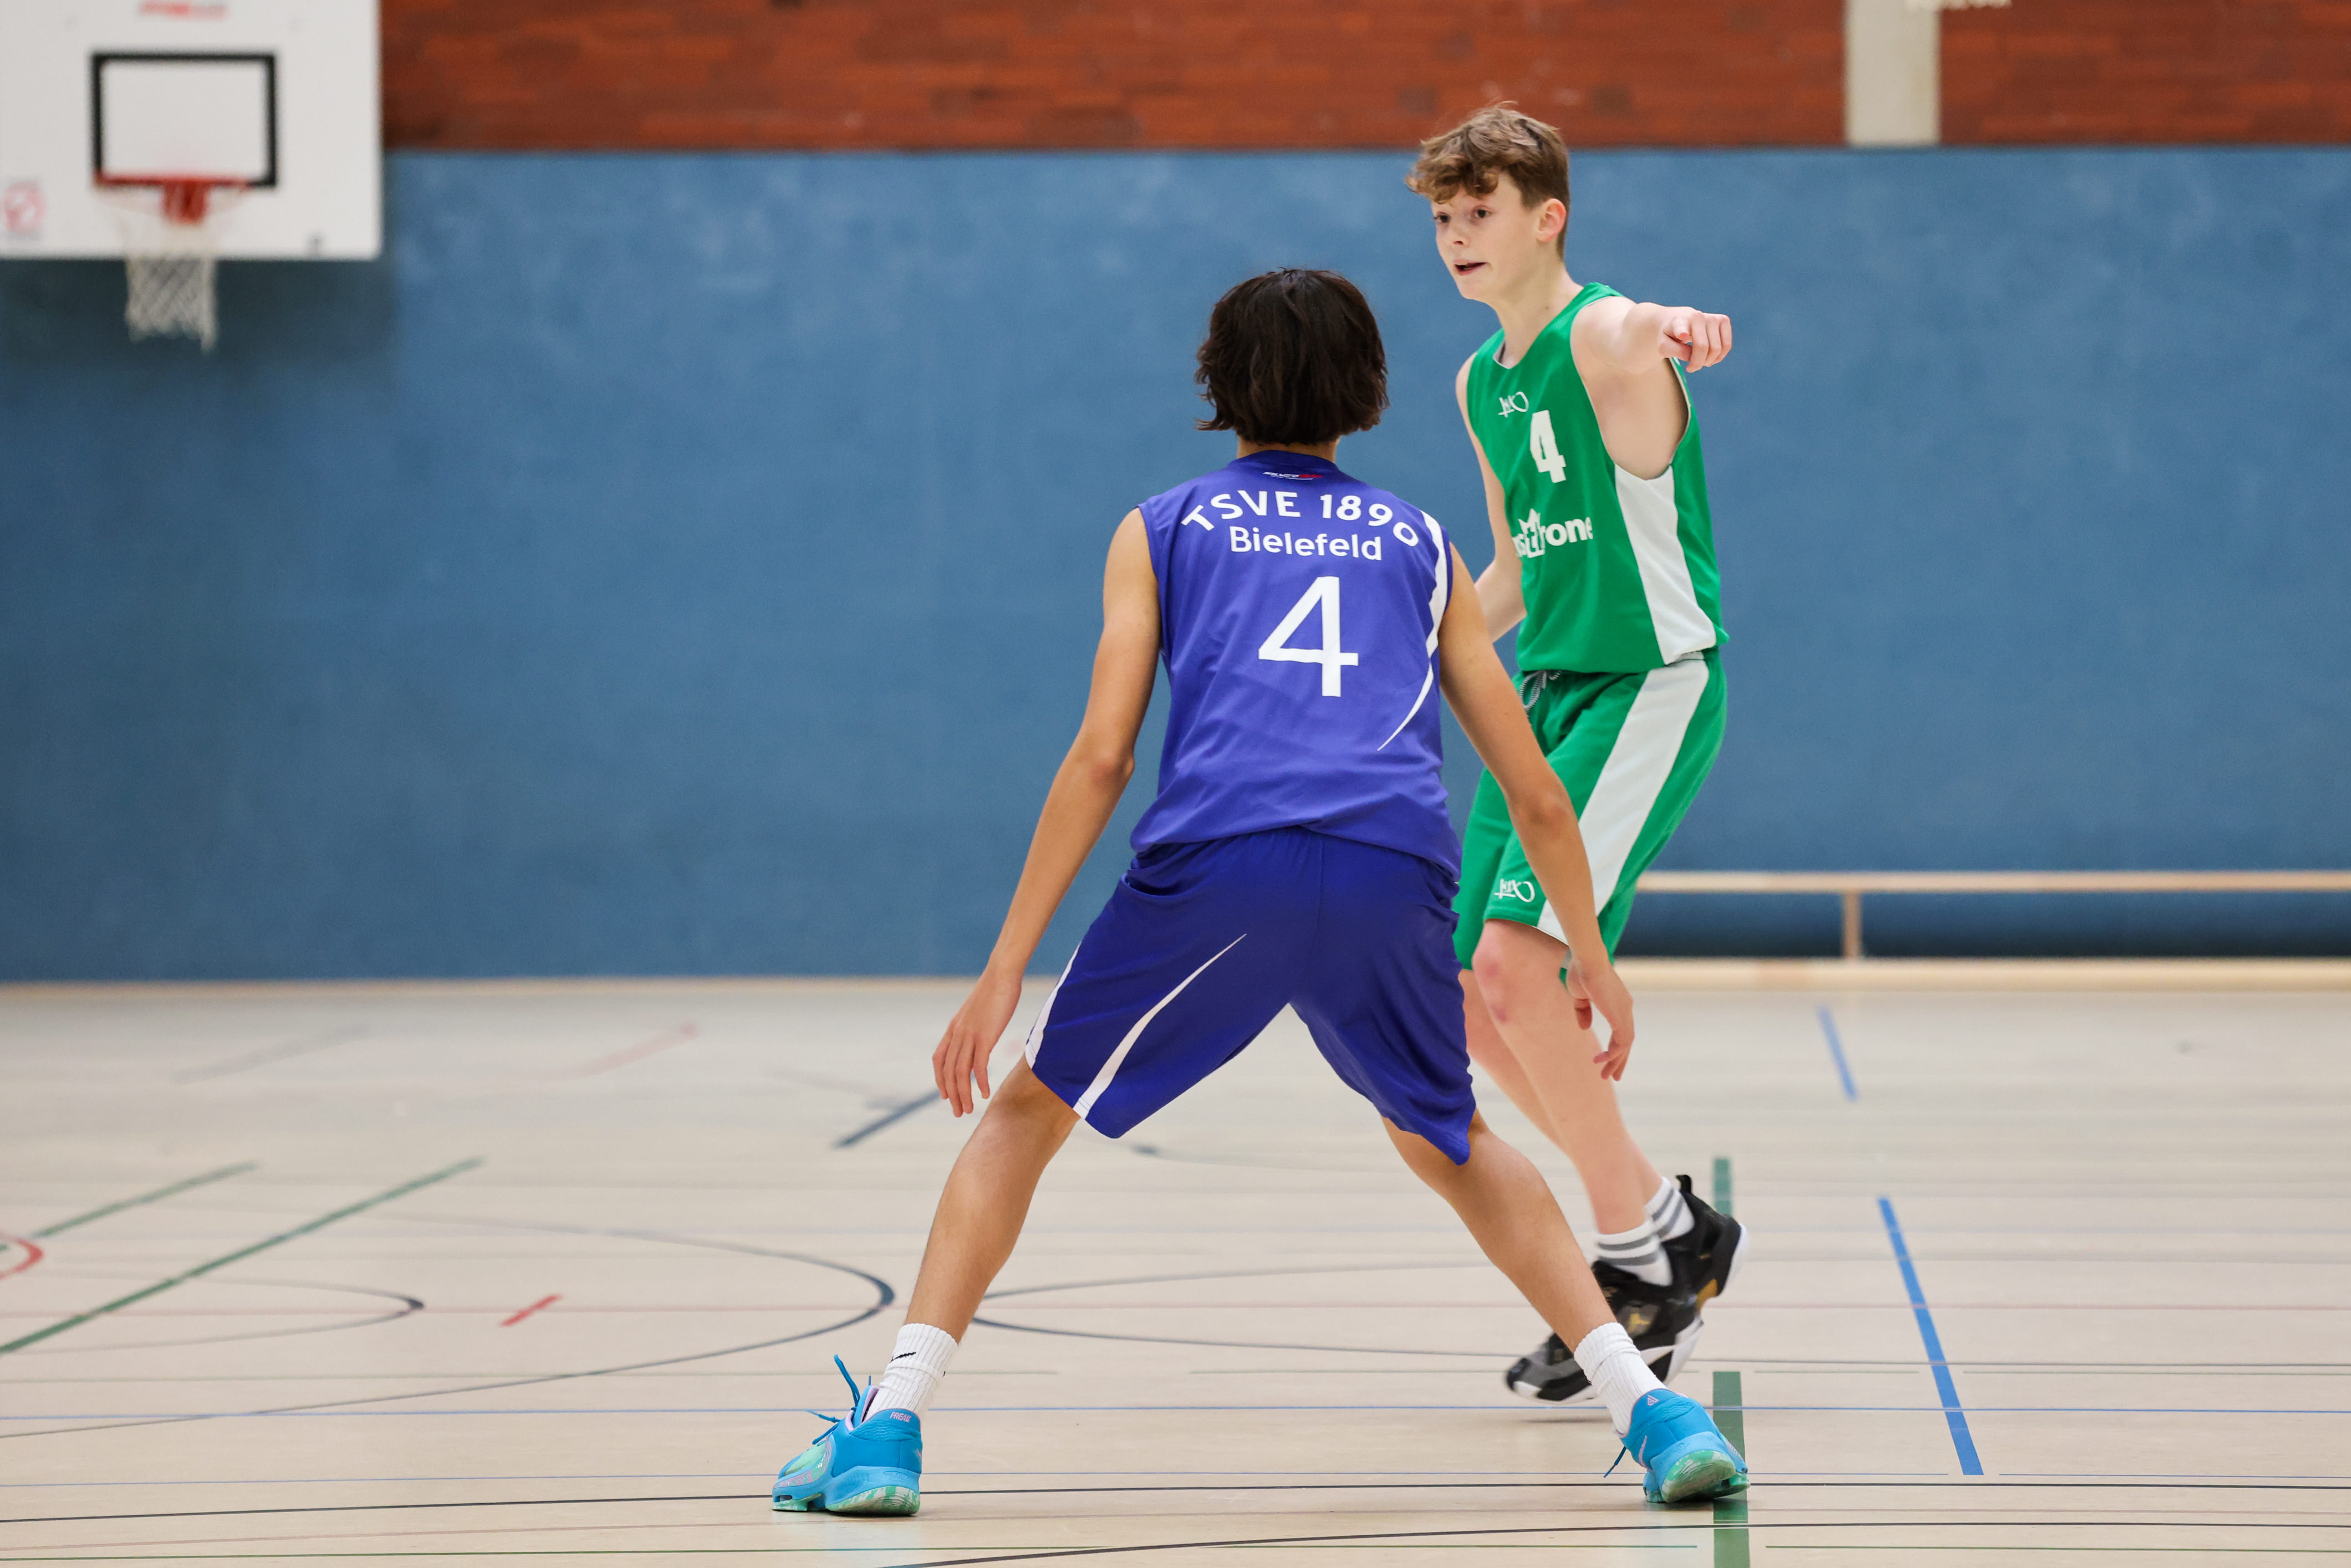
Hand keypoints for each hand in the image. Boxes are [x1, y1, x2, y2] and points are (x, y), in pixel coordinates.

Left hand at [933, 967, 1021, 1115]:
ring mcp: (969, 1035)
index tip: (945, 1096)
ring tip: (969, 1109)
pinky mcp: (985, 1036)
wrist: (1001, 975)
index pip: (939, 1060)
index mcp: (953, 1028)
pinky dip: (980, 1082)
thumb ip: (973, 1026)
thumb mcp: (976, 1012)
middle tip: (959, 1112)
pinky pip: (979, 1065)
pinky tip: (985, 1093)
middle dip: (952, 1095)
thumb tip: (977, 1037)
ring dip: (963, 1094)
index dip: (940, 1080)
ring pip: (961, 1072)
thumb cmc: (993, 991)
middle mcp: (957, 1034)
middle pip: (948, 1071)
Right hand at [1565, 955, 1634, 1080]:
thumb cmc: (1580, 972)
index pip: (1622, 1030)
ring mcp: (1625, 1012)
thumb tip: (1585, 1028)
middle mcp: (1626, 1008)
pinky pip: (1621, 1043)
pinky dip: (1612, 1054)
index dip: (1616, 1047)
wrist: (1586, 960)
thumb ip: (1583, 1013)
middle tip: (1613, 1076)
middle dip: (1620, 1060)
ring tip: (1605, 1076)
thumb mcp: (1579, 997)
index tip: (1606, 1061)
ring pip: (1625, 1045)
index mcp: (1619, 1002)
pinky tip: (1599, 1061)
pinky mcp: (1620, 1017)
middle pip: (1627, 1041)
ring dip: (1616, 1061)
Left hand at [1656, 306, 1731, 371]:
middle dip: (1698, 363)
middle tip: (1691, 367)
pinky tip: (1709, 357)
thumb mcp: (1664, 345)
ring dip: (1709, 361)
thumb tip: (1691, 355)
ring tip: (1700, 361)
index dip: (1682, 331)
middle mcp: (1697, 316)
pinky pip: (1727, 345)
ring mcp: (1712, 317)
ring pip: (1717, 348)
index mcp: (1678, 321)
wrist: (1680, 319)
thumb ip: (1673, 351)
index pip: (1681, 327)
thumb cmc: (1671, 335)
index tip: (1682, 335)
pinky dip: (1719, 357)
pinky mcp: (1724, 320)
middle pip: (1703, 347)